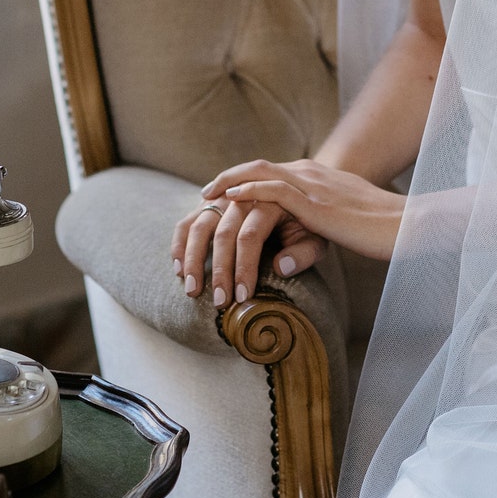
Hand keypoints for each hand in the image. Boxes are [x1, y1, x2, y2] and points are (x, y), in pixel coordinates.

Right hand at [170, 196, 327, 303]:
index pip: (250, 235)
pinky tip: (178, 269)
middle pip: (223, 232)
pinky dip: (180, 243)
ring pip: (200, 225)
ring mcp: (224, 197)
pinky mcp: (210, 203)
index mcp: (272, 199)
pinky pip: (188, 220)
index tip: (242, 297)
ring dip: (193, 259)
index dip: (244, 267)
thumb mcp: (318, 238)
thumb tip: (280, 267)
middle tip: (219, 302)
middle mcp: (244, 195)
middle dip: (220, 270)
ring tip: (192, 290)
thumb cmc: (309, 224)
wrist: (299, 195)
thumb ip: (303, 252)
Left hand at [204, 159, 404, 263]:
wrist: (406, 224)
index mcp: (317, 177)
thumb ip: (313, 232)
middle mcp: (311, 173)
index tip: (223, 193)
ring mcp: (312, 184)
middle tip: (204, 194)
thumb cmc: (379, 229)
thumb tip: (281, 258)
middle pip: (258, 167)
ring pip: (259, 176)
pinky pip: (273, 189)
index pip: (272, 171)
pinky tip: (231, 201)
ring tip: (207, 199)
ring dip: (230, 187)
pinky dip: (248, 191)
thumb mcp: (340, 225)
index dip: (244, 179)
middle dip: (228, 179)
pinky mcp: (315, 202)